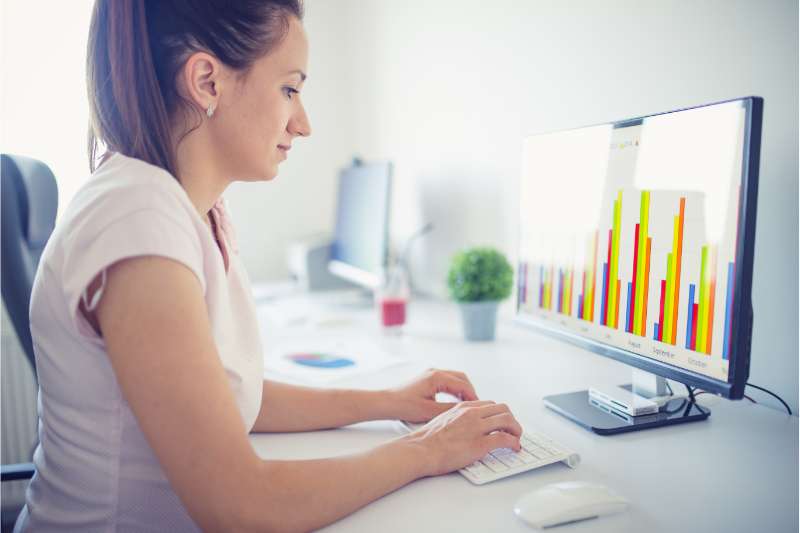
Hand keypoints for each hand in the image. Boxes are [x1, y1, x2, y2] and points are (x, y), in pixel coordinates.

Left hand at [386, 368, 478, 423]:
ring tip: (468, 405)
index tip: (480, 407)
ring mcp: (431, 373)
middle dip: (471, 391)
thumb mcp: (430, 411)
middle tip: (477, 406)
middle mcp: (435, 372)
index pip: (463, 384)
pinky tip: (457, 402)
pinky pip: (448, 380)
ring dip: (463, 390)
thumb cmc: (404, 406)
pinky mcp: (428, 378)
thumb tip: (467, 411)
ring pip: (455, 378)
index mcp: (437, 377)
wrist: (387, 403)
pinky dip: (455, 389)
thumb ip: (450, 409)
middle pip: (462, 378)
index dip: (473, 396)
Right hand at [408, 401, 522, 475]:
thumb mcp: (442, 420)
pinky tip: (515, 448)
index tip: (502, 421)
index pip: (490, 404)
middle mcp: (472, 414)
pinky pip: (505, 439)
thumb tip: (465, 428)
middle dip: (511, 419)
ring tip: (517, 438)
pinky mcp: (480, 443)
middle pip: (503, 409)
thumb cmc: (426, 440)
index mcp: (462, 407)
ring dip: (517, 429)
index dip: (499, 413)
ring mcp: (477, 427)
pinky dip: (514, 443)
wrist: (420, 450)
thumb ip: (457, 419)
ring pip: (508, 421)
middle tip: (513, 429)